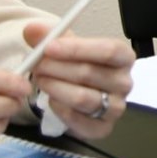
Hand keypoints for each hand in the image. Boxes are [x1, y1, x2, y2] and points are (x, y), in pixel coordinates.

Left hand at [21, 22, 135, 141]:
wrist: (79, 93)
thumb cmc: (78, 66)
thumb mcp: (67, 46)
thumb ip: (50, 36)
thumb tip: (32, 29)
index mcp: (124, 57)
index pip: (108, 50)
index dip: (77, 48)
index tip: (49, 47)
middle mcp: (124, 83)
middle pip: (90, 73)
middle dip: (57, 68)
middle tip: (36, 64)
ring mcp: (116, 108)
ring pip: (82, 98)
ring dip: (55, 88)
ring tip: (40, 80)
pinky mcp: (103, 128)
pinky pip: (78, 120)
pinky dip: (59, 109)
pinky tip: (51, 99)